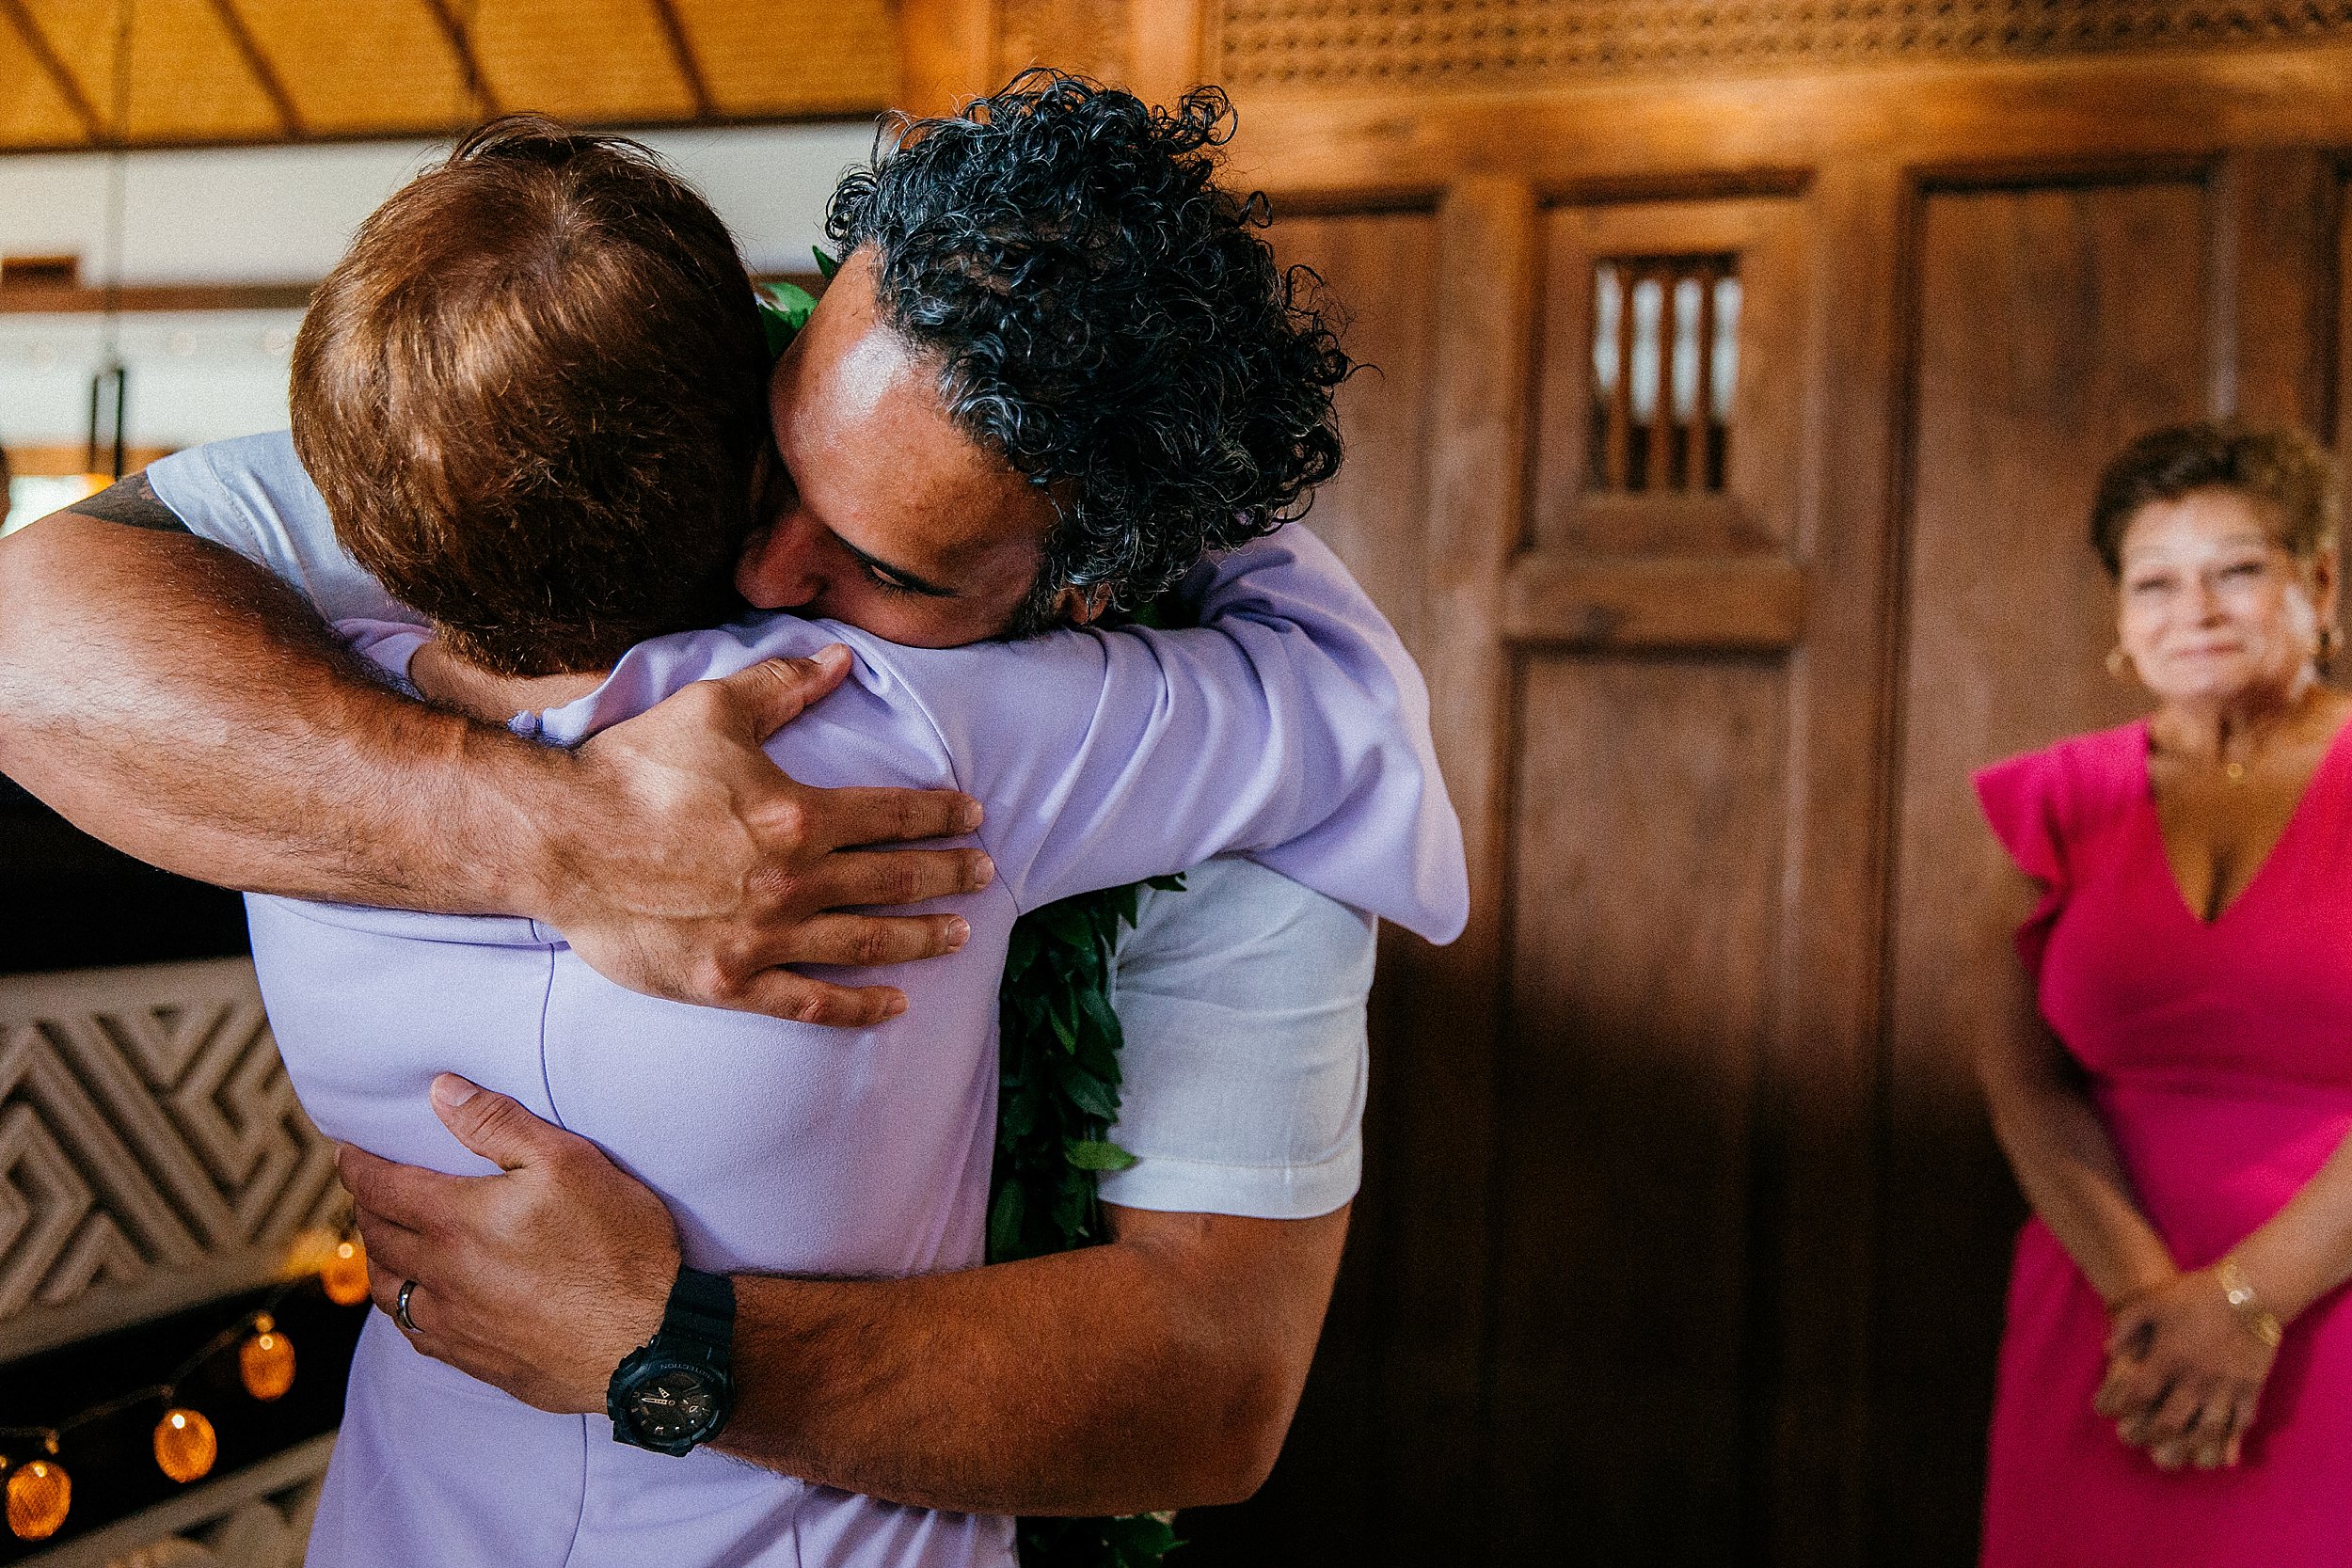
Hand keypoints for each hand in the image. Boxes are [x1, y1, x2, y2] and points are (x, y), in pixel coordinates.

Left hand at [339, 1074, 681, 1414]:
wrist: (652, 1342)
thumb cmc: (620, 1247)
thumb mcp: (569, 1163)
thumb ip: (499, 1124)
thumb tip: (441, 1092)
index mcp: (457, 1222)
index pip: (381, 1186)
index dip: (357, 1165)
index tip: (347, 1152)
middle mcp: (443, 1275)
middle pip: (378, 1236)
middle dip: (365, 1206)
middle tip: (368, 1189)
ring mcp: (457, 1325)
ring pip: (388, 1290)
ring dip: (378, 1258)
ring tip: (385, 1240)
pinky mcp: (479, 1360)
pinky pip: (416, 1333)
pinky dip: (404, 1307)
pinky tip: (419, 1301)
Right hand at [533, 646, 994, 1025]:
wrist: (559, 842)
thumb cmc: (632, 771)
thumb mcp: (712, 710)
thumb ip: (783, 686)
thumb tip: (841, 659)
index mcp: (798, 815)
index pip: (894, 816)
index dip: (941, 815)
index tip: (974, 816)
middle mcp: (793, 882)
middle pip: (894, 880)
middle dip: (949, 876)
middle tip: (986, 874)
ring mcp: (765, 939)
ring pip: (865, 943)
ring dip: (920, 938)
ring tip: (958, 934)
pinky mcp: (731, 983)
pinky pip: (811, 1003)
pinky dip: (857, 1007)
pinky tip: (893, 1004)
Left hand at [2095, 1266, 2276, 1469]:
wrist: (2250, 1291)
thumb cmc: (2196, 1294)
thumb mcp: (2152, 1301)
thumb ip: (2126, 1326)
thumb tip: (2107, 1353)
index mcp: (2170, 1356)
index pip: (2137, 1393)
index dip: (2117, 1407)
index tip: (2105, 1412)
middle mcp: (2197, 1377)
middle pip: (2169, 1421)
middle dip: (2146, 1435)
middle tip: (2130, 1439)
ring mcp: (2226, 1386)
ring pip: (2205, 1431)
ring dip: (2184, 1448)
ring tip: (2168, 1455)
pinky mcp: (2251, 1389)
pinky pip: (2240, 1424)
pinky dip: (2227, 1442)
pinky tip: (2215, 1453)